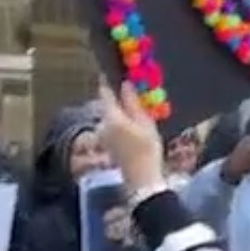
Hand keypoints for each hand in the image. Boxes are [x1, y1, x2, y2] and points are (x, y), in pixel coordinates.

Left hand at [98, 81, 163, 196]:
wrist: (142, 180)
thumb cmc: (147, 150)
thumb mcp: (145, 123)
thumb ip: (133, 103)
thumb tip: (125, 85)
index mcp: (111, 117)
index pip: (105, 92)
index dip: (108, 80)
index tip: (112, 70)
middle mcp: (102, 124)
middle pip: (109, 104)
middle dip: (119, 97)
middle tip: (135, 90)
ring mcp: (103, 135)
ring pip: (112, 115)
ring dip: (122, 111)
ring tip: (140, 110)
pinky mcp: (108, 144)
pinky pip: (113, 126)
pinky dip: (122, 122)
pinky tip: (136, 126)